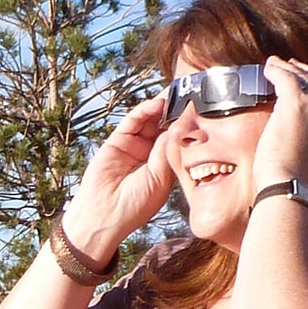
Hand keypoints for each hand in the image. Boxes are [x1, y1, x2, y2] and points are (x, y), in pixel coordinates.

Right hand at [62, 94, 175, 262]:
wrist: (105, 214)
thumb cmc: (135, 205)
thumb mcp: (161, 178)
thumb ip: (168, 151)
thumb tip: (180, 125)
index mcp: (165, 165)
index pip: (178, 139)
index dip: (188, 125)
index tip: (202, 111)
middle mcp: (150, 153)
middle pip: (165, 126)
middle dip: (177, 111)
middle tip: (190, 94)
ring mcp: (134, 145)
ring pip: (150, 120)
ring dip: (162, 106)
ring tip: (176, 93)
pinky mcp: (118, 140)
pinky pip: (133, 121)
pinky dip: (145, 110)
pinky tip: (157, 103)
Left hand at [252, 56, 307, 188]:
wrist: (290, 185)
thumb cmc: (294, 179)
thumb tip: (300, 125)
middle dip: (307, 71)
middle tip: (292, 65)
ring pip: (303, 76)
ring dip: (288, 68)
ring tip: (275, 63)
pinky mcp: (296, 102)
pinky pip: (285, 76)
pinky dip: (275, 69)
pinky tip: (268, 68)